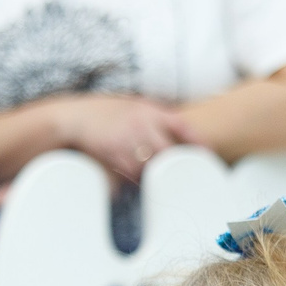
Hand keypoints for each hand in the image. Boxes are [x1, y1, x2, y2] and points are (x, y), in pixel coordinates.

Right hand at [53, 95, 195, 180]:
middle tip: (186, 176)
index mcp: (149, 111)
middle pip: (169, 152)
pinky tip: (138, 177)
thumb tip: (183, 130)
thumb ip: (157, 116)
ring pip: (152, 166)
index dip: (197, 142)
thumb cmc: (109, 111)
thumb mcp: (136, 105)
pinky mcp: (114, 155)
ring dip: (156, 174)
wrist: (77, 117)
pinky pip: (133, 173)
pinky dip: (138, 178)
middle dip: (176, 165)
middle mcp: (141, 125)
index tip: (208, 154)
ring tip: (162, 181)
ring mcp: (127, 141)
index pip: (182, 126)